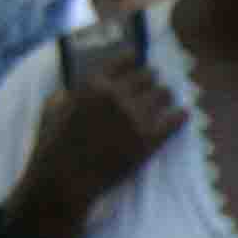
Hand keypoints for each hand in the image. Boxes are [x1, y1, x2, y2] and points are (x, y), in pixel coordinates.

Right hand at [22, 43, 181, 224]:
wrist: (66, 179)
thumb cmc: (53, 145)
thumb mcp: (53, 108)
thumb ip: (70, 93)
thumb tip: (83, 88)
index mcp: (94, 84)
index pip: (126, 58)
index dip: (135, 60)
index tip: (140, 63)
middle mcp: (117, 95)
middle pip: (149, 76)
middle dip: (152, 80)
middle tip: (155, 85)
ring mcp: (135, 117)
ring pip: (164, 95)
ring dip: (165, 97)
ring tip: (167, 100)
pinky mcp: (149, 140)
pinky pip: (175, 120)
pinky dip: (180, 116)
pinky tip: (183, 114)